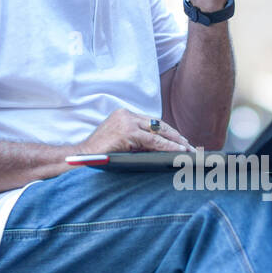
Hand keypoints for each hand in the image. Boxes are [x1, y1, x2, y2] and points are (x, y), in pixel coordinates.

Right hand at [77, 109, 192, 156]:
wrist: (82, 158)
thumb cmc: (99, 154)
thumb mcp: (121, 142)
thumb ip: (137, 140)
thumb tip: (161, 149)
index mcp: (124, 114)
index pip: (152, 122)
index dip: (168, 132)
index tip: (180, 140)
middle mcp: (126, 114)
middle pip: (158, 124)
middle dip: (176, 136)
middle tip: (189, 146)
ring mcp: (127, 122)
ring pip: (158, 132)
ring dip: (176, 142)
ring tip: (188, 151)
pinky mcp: (128, 132)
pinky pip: (154, 141)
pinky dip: (169, 147)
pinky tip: (179, 152)